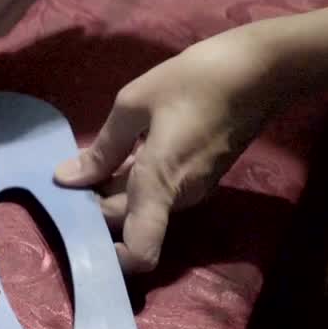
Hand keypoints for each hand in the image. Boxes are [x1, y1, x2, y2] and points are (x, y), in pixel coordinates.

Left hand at [52, 25, 278, 272]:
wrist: (262, 70)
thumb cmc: (196, 81)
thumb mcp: (134, 104)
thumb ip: (101, 148)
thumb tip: (66, 179)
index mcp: (160, 184)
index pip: (140, 250)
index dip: (109, 258)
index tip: (77, 232)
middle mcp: (178, 198)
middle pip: (125, 221)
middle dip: (93, 208)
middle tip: (64, 178)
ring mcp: (192, 190)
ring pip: (139, 206)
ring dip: (111, 193)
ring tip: (84, 162)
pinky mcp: (199, 179)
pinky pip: (156, 192)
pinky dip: (131, 183)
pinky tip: (116, 155)